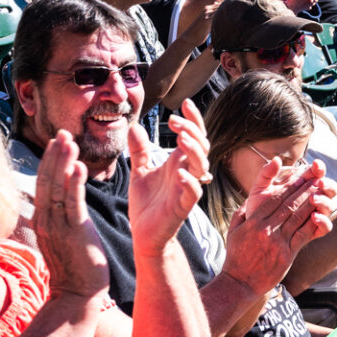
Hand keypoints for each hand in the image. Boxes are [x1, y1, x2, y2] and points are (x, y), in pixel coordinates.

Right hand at [31, 130, 108, 299]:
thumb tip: (60, 197)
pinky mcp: (74, 233)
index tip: (56, 141)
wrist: (77, 294)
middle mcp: (46, 220)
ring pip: (58, 188)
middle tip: (62, 132)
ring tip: (70, 141)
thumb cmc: (74, 265)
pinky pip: (73, 204)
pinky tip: (79, 166)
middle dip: (54, 155)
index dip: (49, 161)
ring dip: (64, 162)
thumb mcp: (61, 236)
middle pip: (46, 180)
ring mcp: (58, 227)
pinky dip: (75, 183)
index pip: (43, 183)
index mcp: (42, 220)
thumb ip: (59, 216)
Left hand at [127, 102, 208, 250]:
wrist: (144, 233)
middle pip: (201, 145)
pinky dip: (189, 182)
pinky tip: (179, 173)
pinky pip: (193, 193)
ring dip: (194, 151)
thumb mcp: (139, 171)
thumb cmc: (147, 203)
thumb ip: (139, 150)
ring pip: (202, 166)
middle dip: (192, 130)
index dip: (193, 119)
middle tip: (174, 121)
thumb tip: (135, 126)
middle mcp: (186, 172)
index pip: (193, 135)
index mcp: (178, 162)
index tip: (184, 102)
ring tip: (181, 139)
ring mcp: (186, 189)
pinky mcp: (182, 207)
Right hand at [220, 160, 334, 294]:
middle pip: (289, 204)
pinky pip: (302, 235)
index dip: (289, 186)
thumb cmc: (236, 256)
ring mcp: (277, 242)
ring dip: (311, 202)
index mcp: (254, 222)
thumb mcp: (234, 230)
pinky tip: (320, 214)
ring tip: (320, 191)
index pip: (274, 198)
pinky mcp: (287, 255)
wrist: (240, 283)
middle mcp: (266, 229)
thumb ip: (243, 213)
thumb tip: (250, 199)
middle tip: (315, 178)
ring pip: (298, 217)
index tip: (299, 176)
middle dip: (303, 189)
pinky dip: (312, 223)